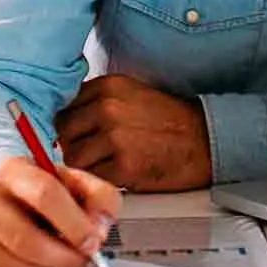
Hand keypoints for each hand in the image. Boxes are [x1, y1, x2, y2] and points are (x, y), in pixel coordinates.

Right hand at [0, 157, 120, 266]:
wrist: (1, 192)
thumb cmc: (39, 187)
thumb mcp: (73, 179)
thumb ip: (99, 196)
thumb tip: (100, 229)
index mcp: (13, 171)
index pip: (43, 195)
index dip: (74, 224)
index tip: (94, 242)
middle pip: (25, 239)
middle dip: (64, 258)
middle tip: (86, 260)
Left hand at [57, 74, 212, 191]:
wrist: (203, 140)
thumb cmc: (168, 120)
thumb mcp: (130, 94)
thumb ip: (97, 101)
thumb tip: (64, 118)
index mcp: (108, 86)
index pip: (63, 105)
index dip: (67, 124)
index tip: (75, 133)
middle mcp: (107, 108)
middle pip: (63, 132)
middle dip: (73, 144)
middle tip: (90, 152)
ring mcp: (114, 137)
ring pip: (73, 157)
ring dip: (84, 165)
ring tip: (105, 164)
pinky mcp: (123, 166)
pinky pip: (92, 177)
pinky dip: (100, 179)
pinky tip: (117, 173)